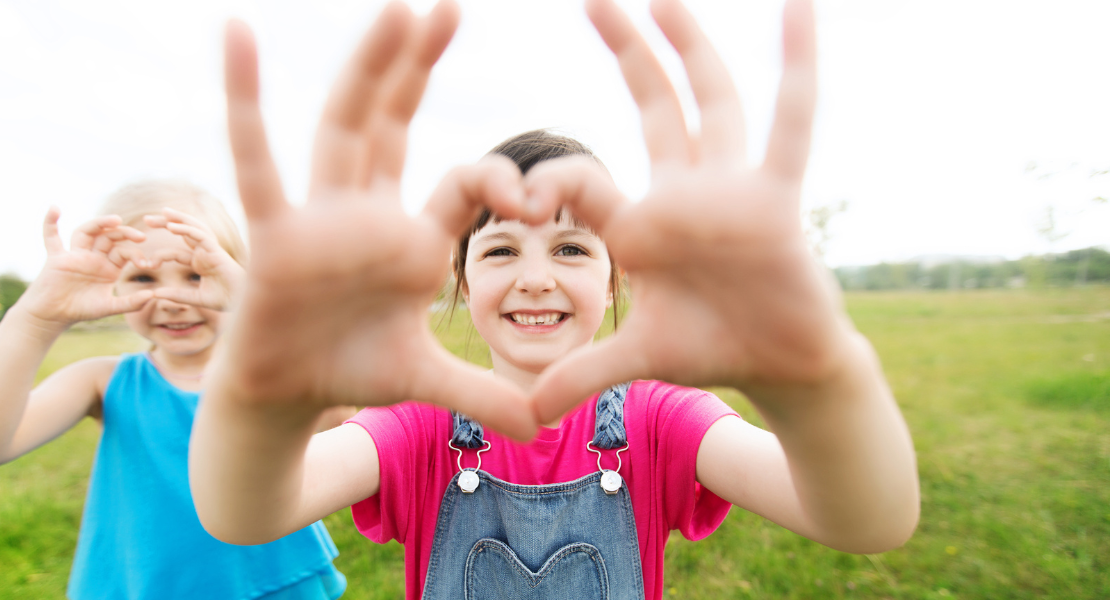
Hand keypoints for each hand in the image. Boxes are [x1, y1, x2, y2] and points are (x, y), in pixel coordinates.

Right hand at [16, 208, 153, 326]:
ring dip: (99, 223)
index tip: (146, 263)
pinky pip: (51, 237)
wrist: (53, 316)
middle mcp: (92, 257)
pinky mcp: (56, 257)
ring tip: (116, 219)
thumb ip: (130, 302)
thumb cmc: (80, 310)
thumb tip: (152, 295)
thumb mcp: (109, 307)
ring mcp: (74, 255)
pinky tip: (54, 208)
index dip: (135, 254)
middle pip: (109, 237)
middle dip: (124, 233)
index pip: (123, 252)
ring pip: (86, 232)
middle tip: (141, 236)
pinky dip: (50, 223)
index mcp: (107, 267)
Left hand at [144, 208, 244, 310]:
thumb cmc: (226, 299)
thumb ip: (177, 295)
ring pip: (194, 227)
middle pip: (184, 232)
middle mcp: (205, 252)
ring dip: (178, 218)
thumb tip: (155, 294)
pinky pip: (200, 236)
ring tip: (162, 212)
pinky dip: (186, 230)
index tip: (146, 264)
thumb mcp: (196, 299)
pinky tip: (172, 226)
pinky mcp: (216, 250)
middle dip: (166, 223)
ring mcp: (211, 249)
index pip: (177, 252)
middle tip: (147, 219)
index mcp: (200, 262)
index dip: (160, 255)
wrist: (243, 301)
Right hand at [212, 1, 541, 438]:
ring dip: (367, 69)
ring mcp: (319, 216)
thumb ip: (482, 392)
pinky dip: (246, 101)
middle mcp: (367, 213)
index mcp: (411, 239)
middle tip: (444, 6)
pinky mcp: (273, 233)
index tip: (532, 197)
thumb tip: (544, 426)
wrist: (284, 395)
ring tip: (394, 9)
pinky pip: (256, 160)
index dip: (497, 181)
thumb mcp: (427, 378)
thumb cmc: (351, 370)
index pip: (462, 185)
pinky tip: (237, 38)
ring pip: (343, 128)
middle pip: (396, 125)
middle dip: (418, 68)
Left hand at [527, 0, 848, 420]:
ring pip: (710, 100)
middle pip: (652, 106)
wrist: (780, 367)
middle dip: (626, 52)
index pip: (582, 182)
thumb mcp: (637, 358)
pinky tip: (798, 5)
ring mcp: (732, 188)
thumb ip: (582, 375)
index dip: (548, 185)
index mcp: (641, 224)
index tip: (514, 198)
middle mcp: (683, 192)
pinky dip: (797, 63)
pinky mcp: (776, 198)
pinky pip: (792, 120)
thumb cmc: (710, 350)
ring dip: (690, 45)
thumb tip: (527, 416)